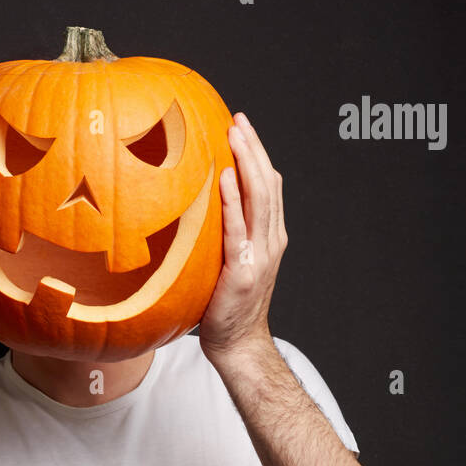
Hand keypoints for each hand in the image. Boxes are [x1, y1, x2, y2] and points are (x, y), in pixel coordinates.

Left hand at [199, 112, 287, 366]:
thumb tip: (195, 210)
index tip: (241, 127)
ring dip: (247, 164)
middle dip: (254, 149)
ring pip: (260, 200)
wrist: (237, 345)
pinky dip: (234, 203)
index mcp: (270, 238)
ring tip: (234, 136)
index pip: (269, 187)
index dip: (258, 155)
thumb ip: (224, 236)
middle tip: (237, 120)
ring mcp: (259, 257)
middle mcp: (271, 242)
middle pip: (268, 185)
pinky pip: (239, 230)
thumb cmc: (225, 308)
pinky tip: (225, 180)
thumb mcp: (228, 264)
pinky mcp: (242, 272)